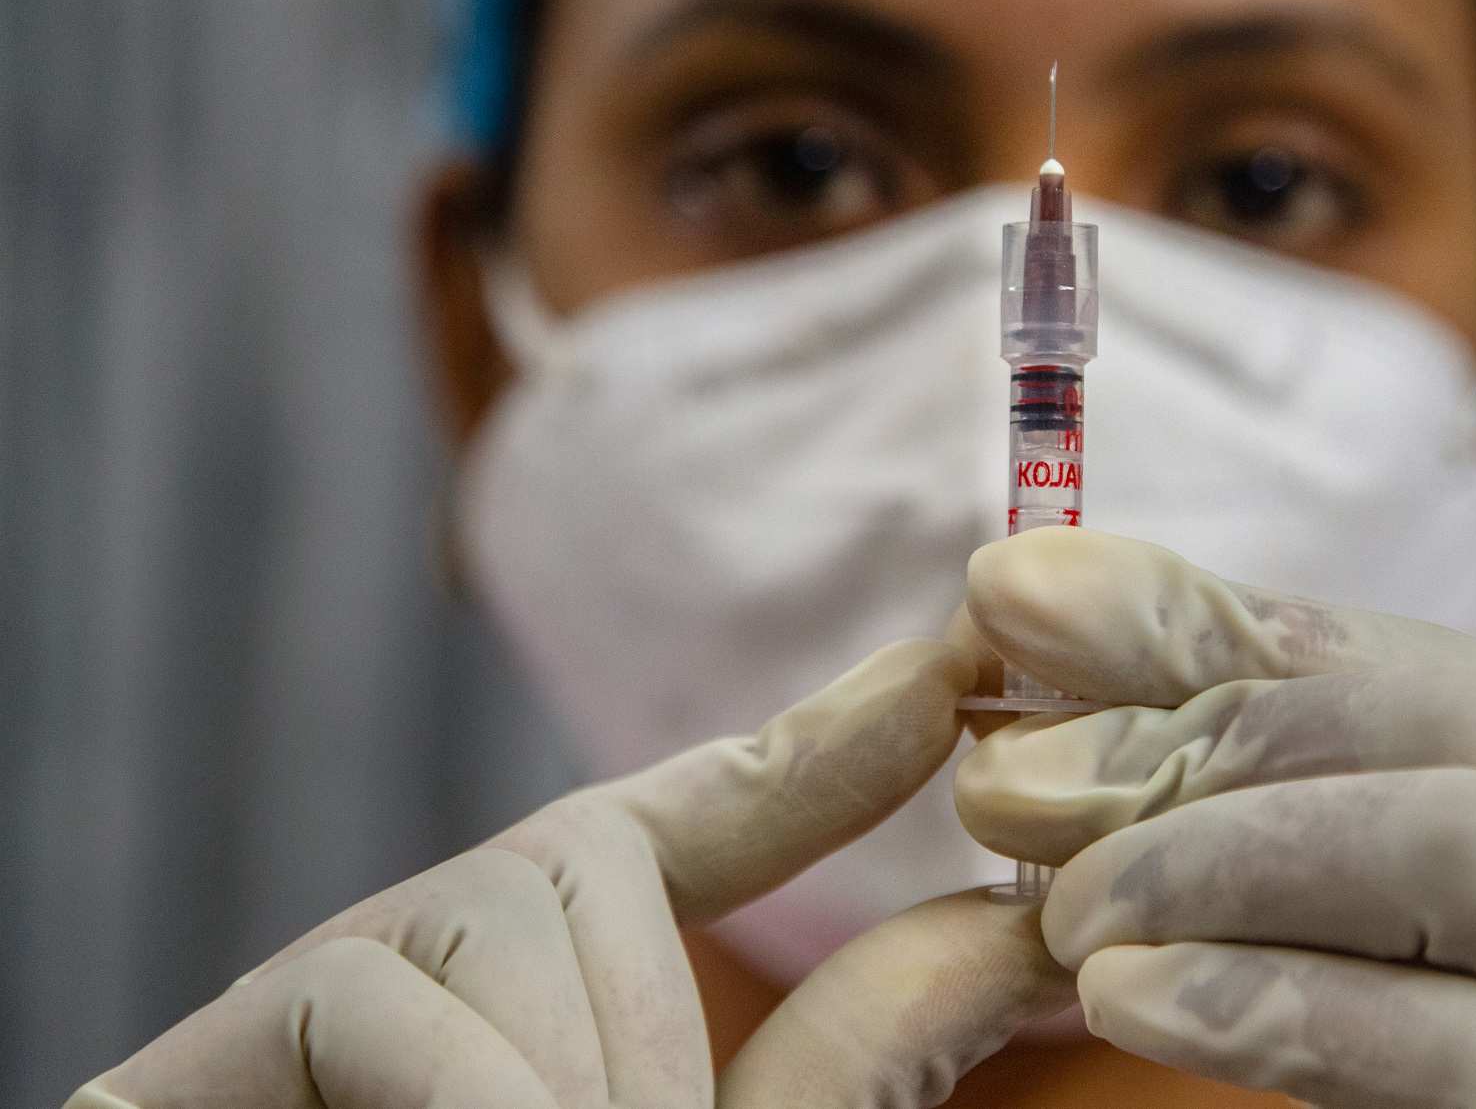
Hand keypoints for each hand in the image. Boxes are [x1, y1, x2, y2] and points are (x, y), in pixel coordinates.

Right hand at [69, 640, 1073, 1108]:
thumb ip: (856, 1056)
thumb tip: (1023, 931)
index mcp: (582, 994)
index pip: (711, 817)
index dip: (831, 740)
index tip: (956, 664)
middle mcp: (454, 960)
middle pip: (591, 863)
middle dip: (650, 1028)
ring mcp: (328, 996)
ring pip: (504, 915)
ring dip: (568, 1082)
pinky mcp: (198, 1056)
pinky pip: (382, 995)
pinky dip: (468, 1092)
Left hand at [955, 528, 1475, 1107]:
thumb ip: (1364, 806)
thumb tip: (1083, 673)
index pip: (1446, 669)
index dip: (1211, 625)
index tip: (1024, 593)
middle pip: (1444, 740)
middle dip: (1195, 739)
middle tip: (1012, 778)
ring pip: (1452, 857)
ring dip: (1216, 860)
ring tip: (1066, 905)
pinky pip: (1466, 1057)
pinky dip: (1283, 1008)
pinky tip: (1146, 1003)